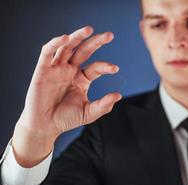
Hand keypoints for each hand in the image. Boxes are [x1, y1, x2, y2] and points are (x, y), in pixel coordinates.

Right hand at [12, 26, 121, 166]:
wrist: (45, 126)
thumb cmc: (66, 119)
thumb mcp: (88, 113)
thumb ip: (103, 105)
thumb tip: (119, 95)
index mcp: (82, 79)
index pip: (96, 68)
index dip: (105, 66)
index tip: (115, 68)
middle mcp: (70, 70)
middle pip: (84, 51)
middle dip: (96, 42)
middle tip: (110, 35)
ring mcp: (57, 68)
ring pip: (67, 47)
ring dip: (77, 36)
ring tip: (89, 29)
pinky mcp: (43, 69)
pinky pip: (48, 52)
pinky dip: (55, 43)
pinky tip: (66, 38)